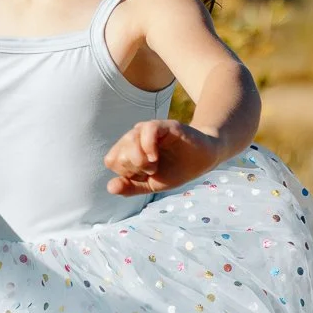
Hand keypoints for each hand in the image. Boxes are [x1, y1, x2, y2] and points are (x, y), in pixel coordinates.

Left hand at [105, 119, 220, 194]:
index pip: (111, 160)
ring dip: (140, 160)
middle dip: (133, 168)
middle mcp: (136, 137)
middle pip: (118, 153)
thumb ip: (130, 186)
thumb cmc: (176, 170)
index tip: (143, 176)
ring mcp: (149, 130)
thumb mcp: (151, 184)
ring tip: (155, 164)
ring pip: (130, 140)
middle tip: (152, 170)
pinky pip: (147, 130)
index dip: (125, 173)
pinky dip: (148, 147)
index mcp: (130, 150)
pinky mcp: (165, 125)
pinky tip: (155, 158)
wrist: (202, 161)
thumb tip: (110, 187)